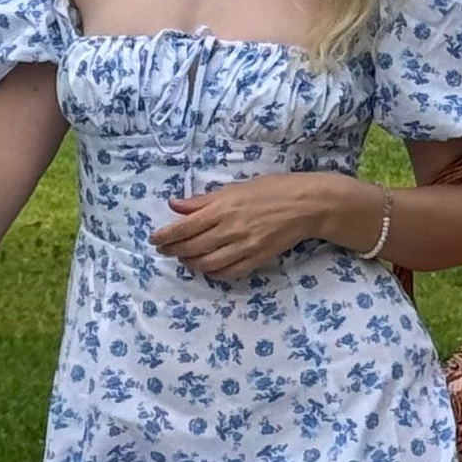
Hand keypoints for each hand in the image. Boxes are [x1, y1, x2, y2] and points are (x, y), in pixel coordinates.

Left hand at [151, 173, 367, 281]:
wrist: (307, 204)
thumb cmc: (271, 189)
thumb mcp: (235, 188)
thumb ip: (203, 200)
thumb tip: (175, 204)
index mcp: (223, 208)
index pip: (185, 227)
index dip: (166, 236)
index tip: (154, 239)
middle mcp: (231, 230)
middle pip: (192, 247)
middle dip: (174, 251)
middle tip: (164, 250)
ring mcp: (244, 247)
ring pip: (208, 264)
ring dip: (191, 263)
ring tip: (184, 258)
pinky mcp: (257, 259)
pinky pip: (229, 273)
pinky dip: (214, 273)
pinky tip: (208, 267)